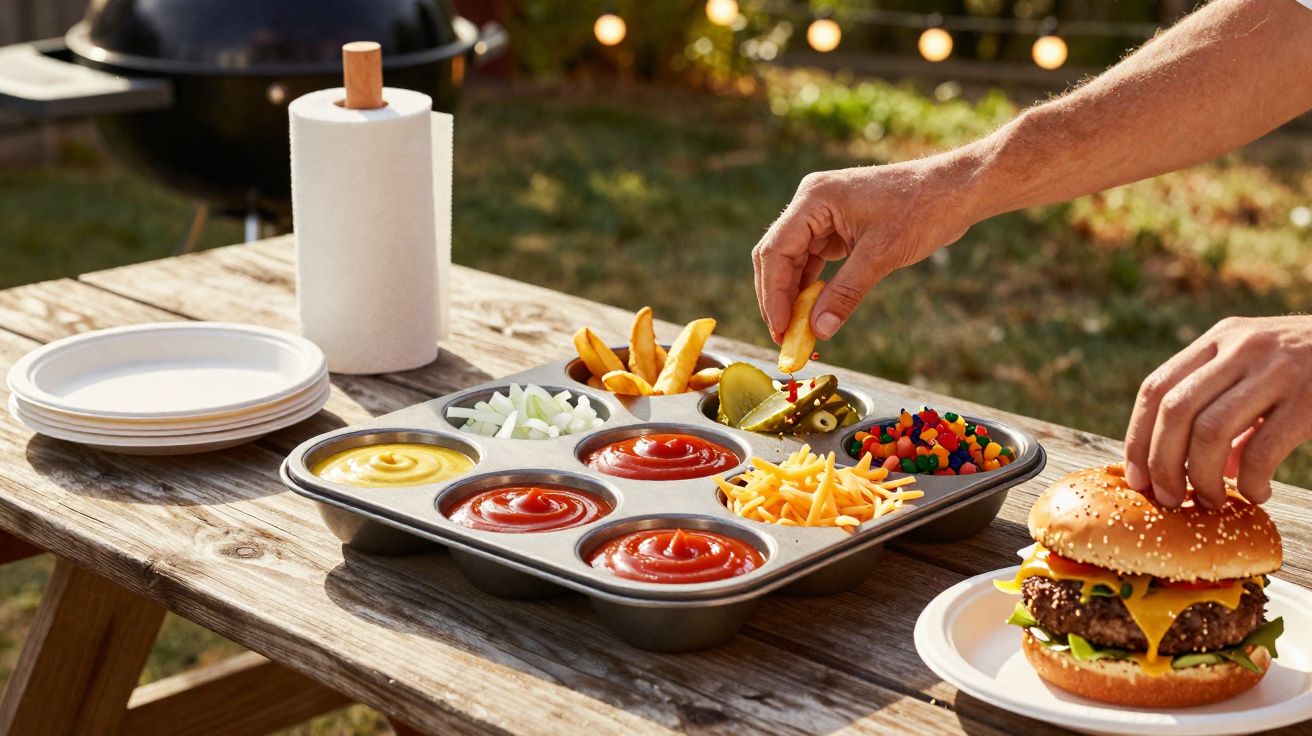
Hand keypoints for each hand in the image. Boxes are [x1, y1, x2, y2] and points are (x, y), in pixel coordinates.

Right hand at [752, 153, 979, 342]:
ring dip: (793, 294)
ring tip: (796, 330)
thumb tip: (819, 331)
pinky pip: (812, 259)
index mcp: (814, 199)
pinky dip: (810, 286)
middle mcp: (811, 203)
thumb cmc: (922, 210)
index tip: (779, 329)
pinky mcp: (837, 225)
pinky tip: (812, 311)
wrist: (957, 190)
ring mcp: (822, 214)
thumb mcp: (881, 256)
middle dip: (777, 297)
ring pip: (792, 260)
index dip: (773, 294)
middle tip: (783, 336)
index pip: (776, 251)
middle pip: (776, 255)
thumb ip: (845, 293)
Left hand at [1124, 315, 1311, 507]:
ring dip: (1201, 477)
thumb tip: (1192, 467)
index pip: (1155, 389)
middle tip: (1168, 499)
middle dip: (1162, 463)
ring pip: (1210, 431)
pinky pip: (1261, 449)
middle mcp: (1242, 348)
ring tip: (1211, 502)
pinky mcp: (1310, 399)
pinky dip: (1250, 480)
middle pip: (1174, 411)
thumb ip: (1220, 406)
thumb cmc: (1311, 368)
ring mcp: (1277, 370)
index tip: (1136, 478)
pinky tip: (1258, 494)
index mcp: (1219, 339)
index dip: (1136, 438)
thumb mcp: (1258, 370)